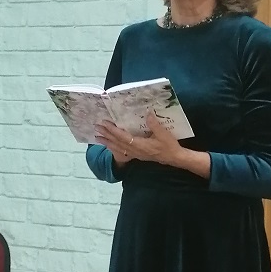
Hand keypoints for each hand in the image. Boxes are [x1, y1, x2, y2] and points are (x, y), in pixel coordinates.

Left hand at [96, 114, 210, 178]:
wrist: (174, 158)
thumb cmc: (169, 146)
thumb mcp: (164, 134)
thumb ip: (154, 124)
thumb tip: (147, 114)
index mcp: (140, 145)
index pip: (123, 137)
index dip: (113, 130)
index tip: (104, 124)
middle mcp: (135, 150)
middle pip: (117, 143)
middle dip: (106, 135)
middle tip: (96, 128)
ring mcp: (135, 154)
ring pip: (118, 148)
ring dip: (107, 142)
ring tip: (97, 138)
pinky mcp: (137, 155)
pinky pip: (121, 152)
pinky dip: (113, 148)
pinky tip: (109, 146)